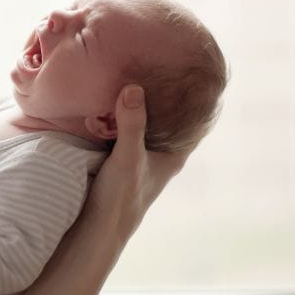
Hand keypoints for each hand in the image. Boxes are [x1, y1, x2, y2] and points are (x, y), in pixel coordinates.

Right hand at [84, 85, 188, 238]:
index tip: (195, 73)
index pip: (196, 122)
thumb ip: (132, 124)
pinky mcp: (121, 158)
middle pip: (170, 119)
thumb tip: (134, 88)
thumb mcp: (128, 157)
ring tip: (136, 73)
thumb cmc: (121, 198)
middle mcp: (161, 154)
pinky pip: (127, 129)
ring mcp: (141, 156)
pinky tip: (112, 99)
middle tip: (160, 65)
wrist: (96, 230)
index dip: (198, 99)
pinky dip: (122, 115)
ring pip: (146, 123)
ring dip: (141, 104)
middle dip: (165, 95)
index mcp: (174, 155)